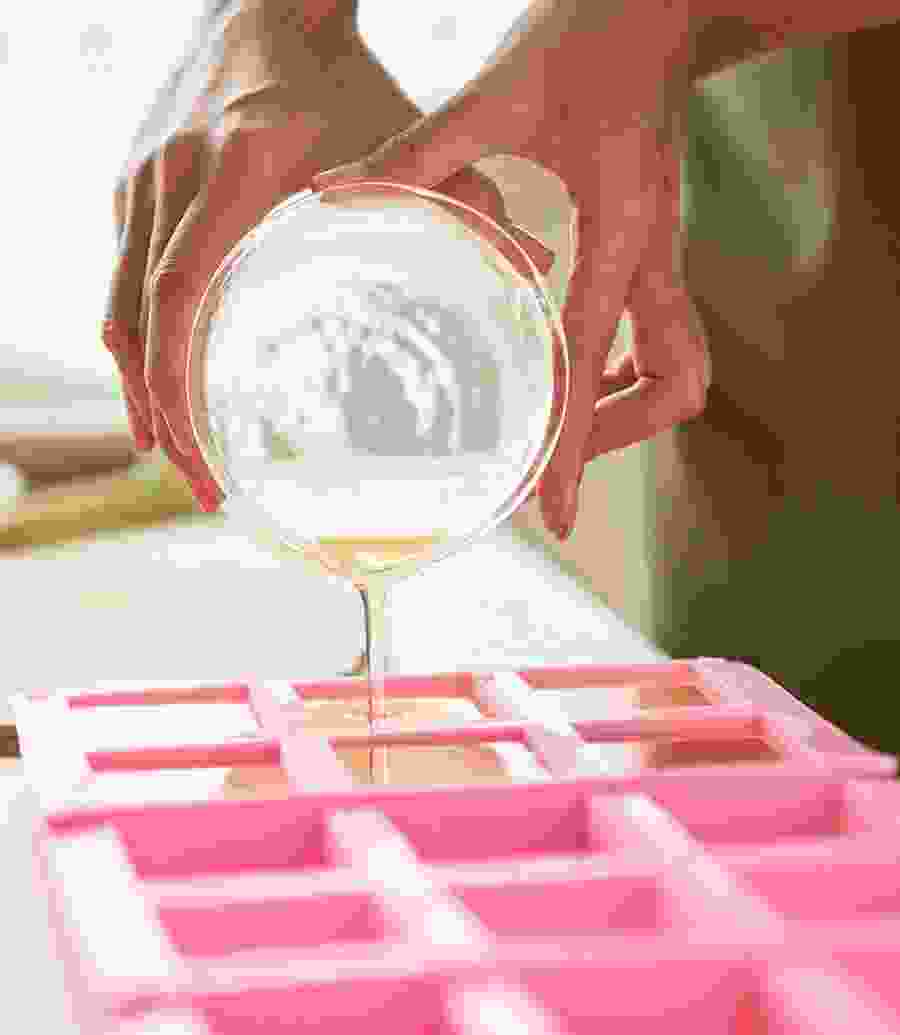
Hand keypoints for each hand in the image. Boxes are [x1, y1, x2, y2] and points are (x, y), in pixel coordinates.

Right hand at [102, 1, 552, 510]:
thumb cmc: (343, 79)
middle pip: (137, 320)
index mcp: (236, 171)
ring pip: (117, 307)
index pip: (183, 296)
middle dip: (162, 415)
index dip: (181, 388)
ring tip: (181, 455)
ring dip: (141, 388)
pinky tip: (163, 386)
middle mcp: (171, 177)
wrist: (265, 5)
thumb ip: (465, 199)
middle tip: (202, 486)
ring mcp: (140, 181)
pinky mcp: (131, 185)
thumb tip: (537, 268)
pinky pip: (120, 279)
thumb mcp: (404, 133)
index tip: (205, 461)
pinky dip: (137, 342)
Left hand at [312, 0, 709, 539]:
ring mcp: (665, 251)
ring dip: (629, 404)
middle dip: (623, 430)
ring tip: (565, 418)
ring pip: (678, 364)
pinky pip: (659, 332)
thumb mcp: (500, 94)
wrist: (659, 1)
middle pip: (676, 382)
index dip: (578, 446)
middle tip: (561, 453)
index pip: (597, 361)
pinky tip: (571, 356)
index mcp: (621, 228)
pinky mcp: (658, 244)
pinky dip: (621, 363)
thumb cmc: (587, 35)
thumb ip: (420, 155)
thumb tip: (338, 198)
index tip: (556, 514)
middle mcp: (656, 252)